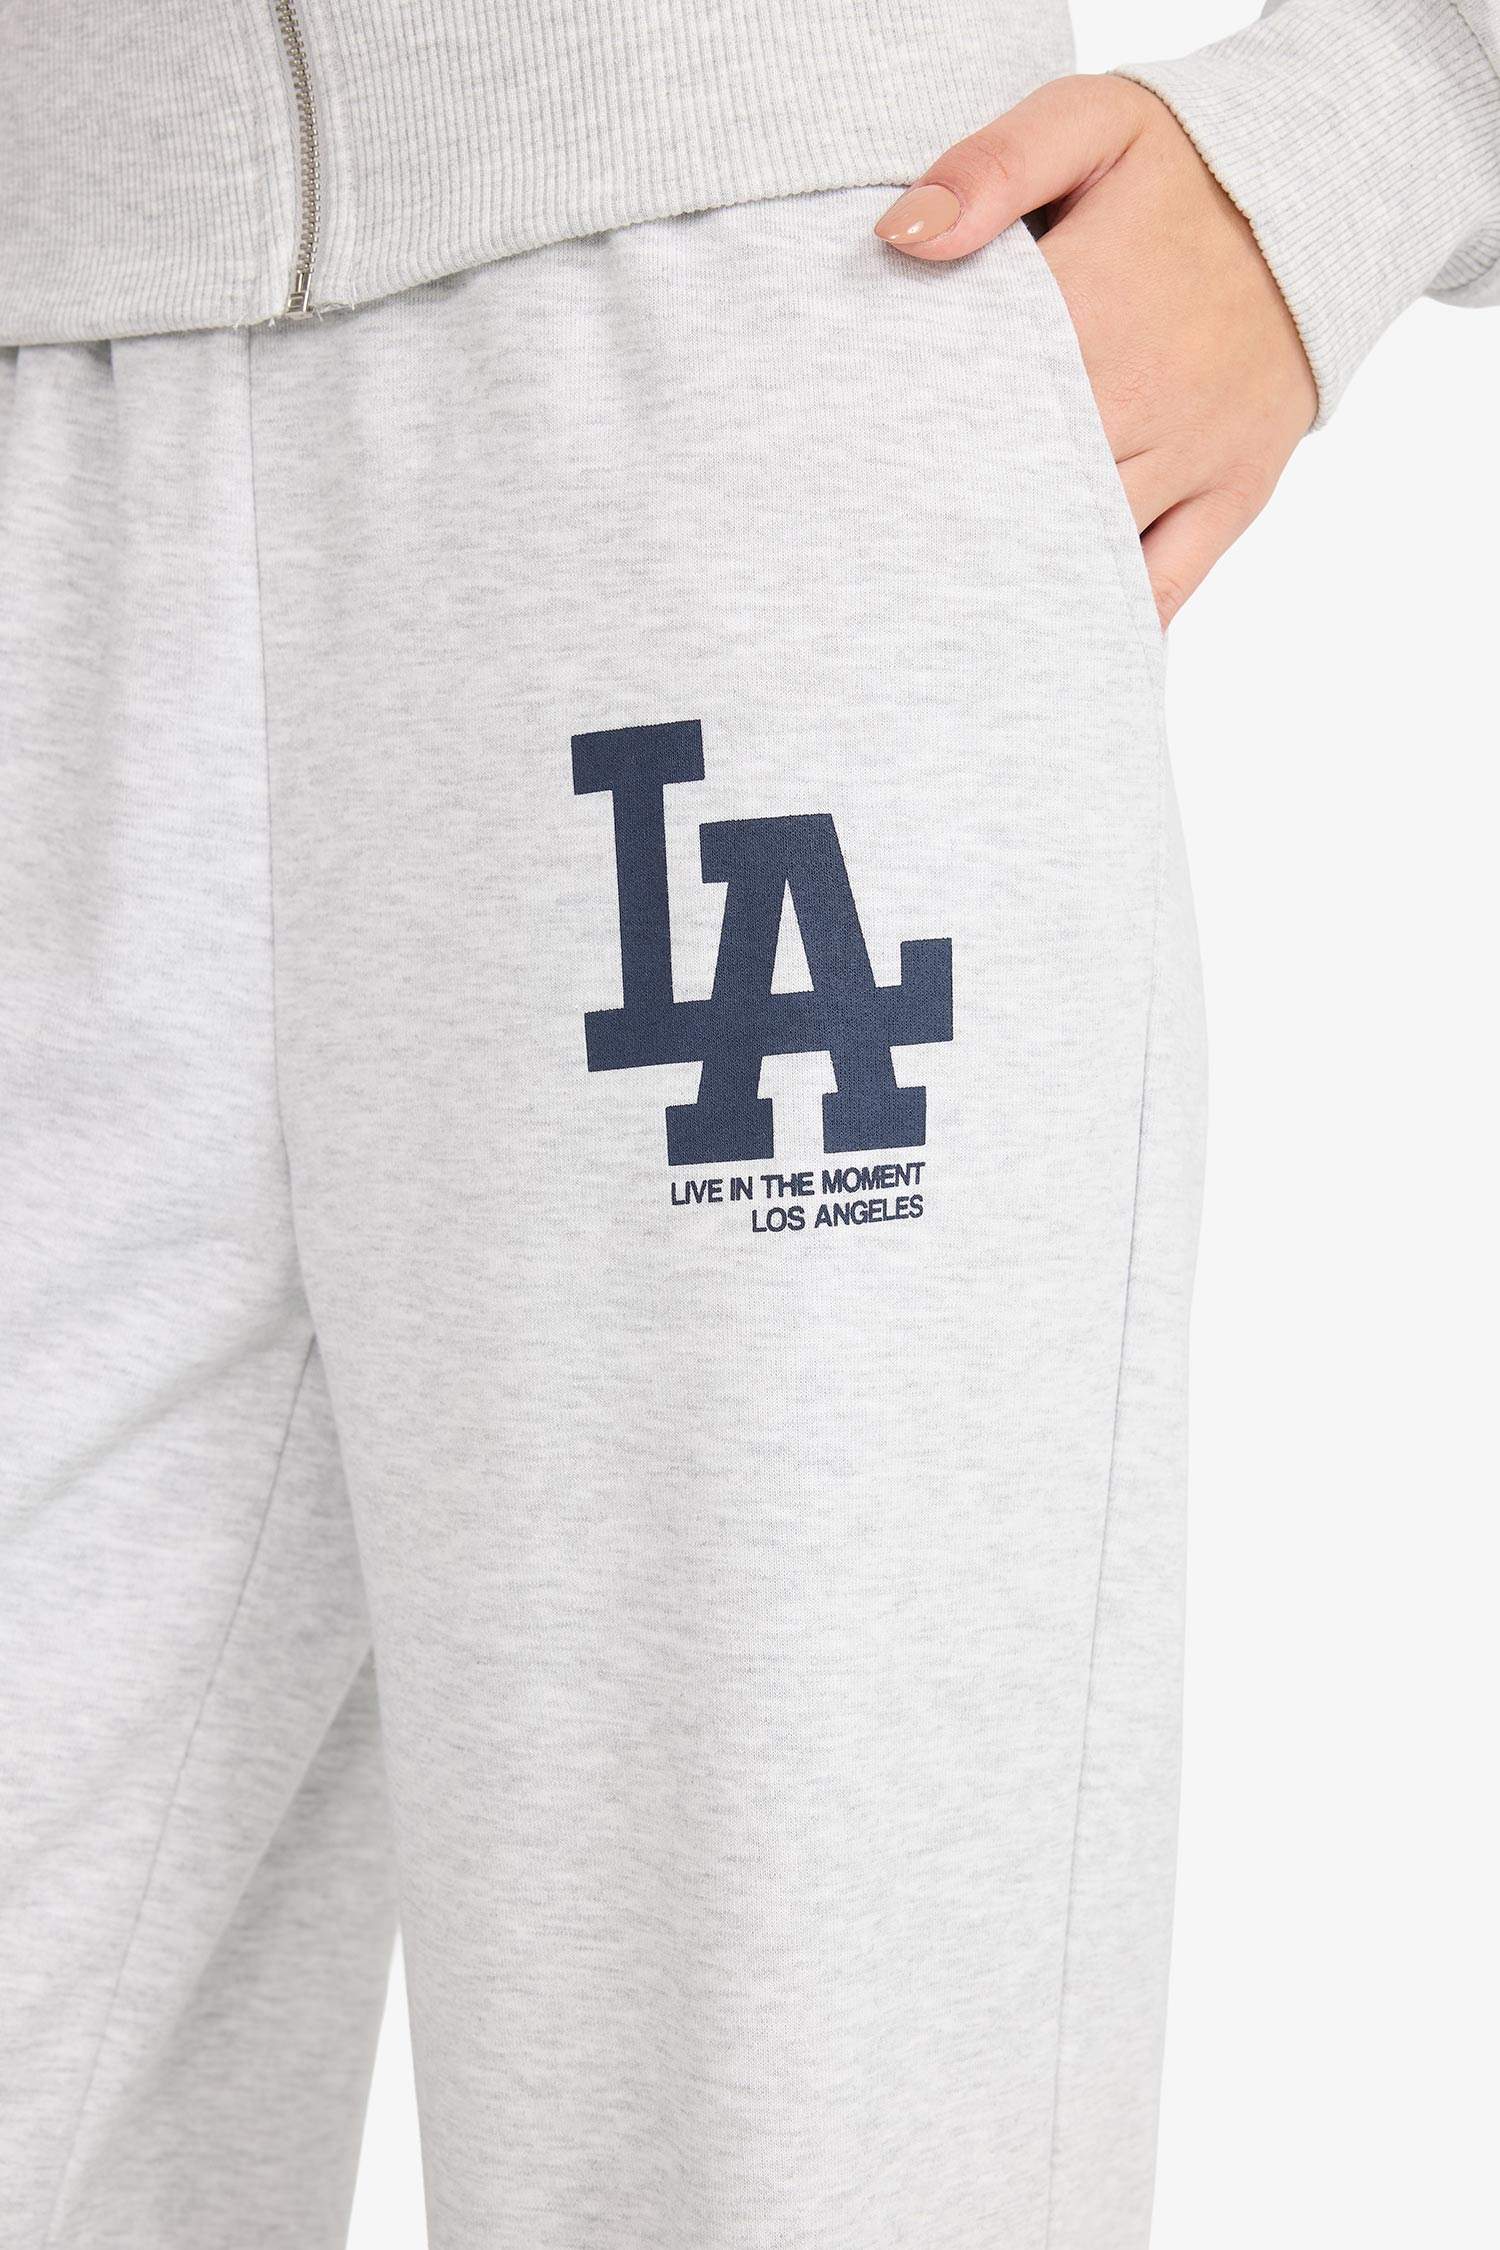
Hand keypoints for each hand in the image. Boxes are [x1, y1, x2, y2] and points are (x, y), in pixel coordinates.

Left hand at [875, 76, 1317, 627]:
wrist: (1325, 208)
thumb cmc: (1189, 174)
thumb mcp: (1096, 127)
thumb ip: (996, 165)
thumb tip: (903, 235)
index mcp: (1091, 307)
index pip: (974, 386)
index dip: (910, 431)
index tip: (857, 460)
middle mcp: (1139, 396)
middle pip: (1015, 481)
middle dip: (946, 515)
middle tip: (874, 551)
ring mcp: (1190, 456)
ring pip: (1080, 542)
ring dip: (1010, 574)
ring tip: (933, 607)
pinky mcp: (1232, 496)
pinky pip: (1165, 585)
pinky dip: (1107, 620)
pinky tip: (1045, 645)